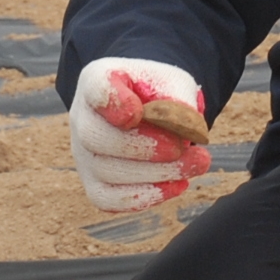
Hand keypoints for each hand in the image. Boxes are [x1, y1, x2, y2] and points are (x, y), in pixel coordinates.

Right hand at [70, 56, 213, 212]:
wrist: (153, 108)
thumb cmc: (159, 92)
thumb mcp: (174, 83)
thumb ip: (179, 100)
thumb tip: (188, 131)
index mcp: (98, 80)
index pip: (95, 88)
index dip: (112, 103)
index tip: (136, 112)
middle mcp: (82, 118)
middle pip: (98, 138)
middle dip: (144, 147)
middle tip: (181, 147)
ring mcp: (84, 154)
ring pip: (107, 172)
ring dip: (157, 172)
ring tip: (197, 163)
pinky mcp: (95, 183)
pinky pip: (109, 199)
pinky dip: (146, 196)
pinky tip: (179, 184)